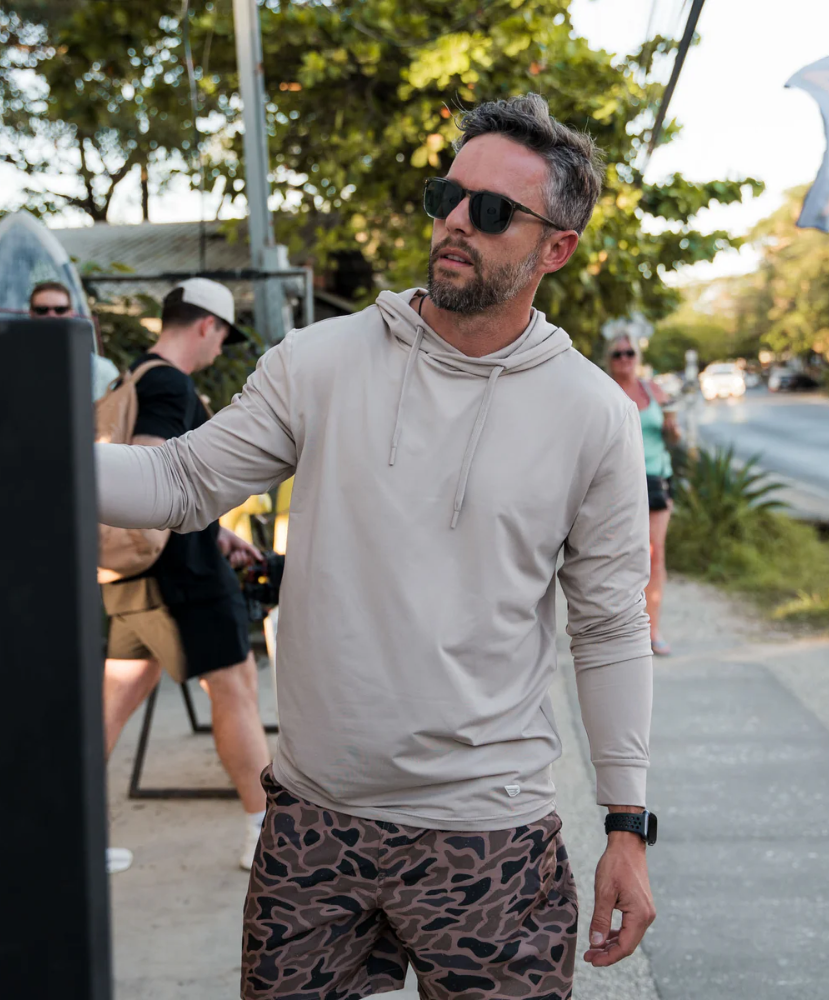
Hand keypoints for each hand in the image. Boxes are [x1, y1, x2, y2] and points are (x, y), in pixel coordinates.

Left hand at [217, 526, 262, 568]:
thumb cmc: (236, 541)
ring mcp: (234, 561)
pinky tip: (231, 554)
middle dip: (244, 556)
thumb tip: (262, 559)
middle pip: (245, 563)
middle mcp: (240, 559)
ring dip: (238, 556)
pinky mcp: (227, 562)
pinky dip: (234, 558)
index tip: (251, 558)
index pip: (251, 562)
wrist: (226, 538)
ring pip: (240, 563)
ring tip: (235, 550)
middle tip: (240, 550)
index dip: (251, 561)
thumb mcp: (247, 546)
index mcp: (245, 555)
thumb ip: (255, 552)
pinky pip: (233, 564)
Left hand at [583, 832, 655, 966]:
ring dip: (611, 944)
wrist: (627, 844)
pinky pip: (629, 927)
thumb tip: (596, 943)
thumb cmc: (615, 865)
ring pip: (628, 937)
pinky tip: (604, 935)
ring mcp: (645, 911)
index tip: (591, 960)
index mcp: (639, 915)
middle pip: (628, 945)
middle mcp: (647, 916)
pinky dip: (617, 933)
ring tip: (593, 948)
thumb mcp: (604, 892)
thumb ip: (600, 920)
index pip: (625, 947)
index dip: (608, 957)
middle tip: (588, 957)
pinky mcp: (641, 906)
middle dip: (608, 953)